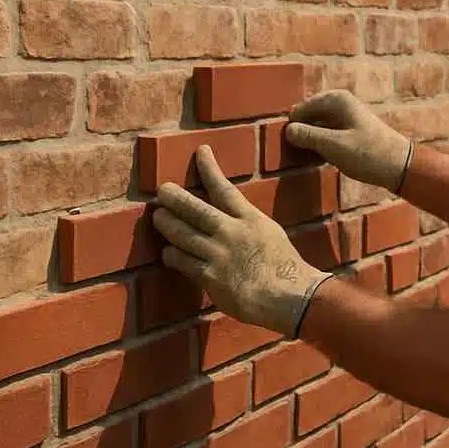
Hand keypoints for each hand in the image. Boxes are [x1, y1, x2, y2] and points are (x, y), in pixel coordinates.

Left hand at [151, 145, 332, 337]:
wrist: (290, 296)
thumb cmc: (285, 266)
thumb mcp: (270, 234)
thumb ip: (249, 224)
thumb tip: (233, 217)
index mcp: (250, 219)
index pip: (225, 188)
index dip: (210, 169)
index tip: (201, 151)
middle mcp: (232, 232)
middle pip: (196, 209)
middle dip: (175, 197)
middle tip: (162, 190)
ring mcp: (219, 254)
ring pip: (184, 235)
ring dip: (167, 224)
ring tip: (158, 217)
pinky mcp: (211, 277)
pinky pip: (184, 263)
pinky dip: (172, 256)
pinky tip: (167, 253)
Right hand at [284, 90, 412, 191]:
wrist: (399, 166)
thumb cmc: (368, 154)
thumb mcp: (334, 146)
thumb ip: (308, 137)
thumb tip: (287, 130)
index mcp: (336, 100)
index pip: (299, 111)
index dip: (293, 129)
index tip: (289, 149)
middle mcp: (339, 103)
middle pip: (307, 118)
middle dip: (301, 135)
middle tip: (298, 155)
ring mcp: (345, 117)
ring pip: (316, 128)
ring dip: (311, 142)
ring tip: (309, 159)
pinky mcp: (349, 131)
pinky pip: (326, 135)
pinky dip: (321, 146)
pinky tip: (321, 160)